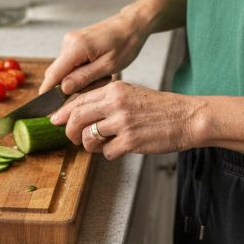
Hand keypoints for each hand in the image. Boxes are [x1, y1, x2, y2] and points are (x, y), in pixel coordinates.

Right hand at [40, 12, 148, 93]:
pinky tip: (98, 71)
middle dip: (69, 88)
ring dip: (77, 80)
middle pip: (56, 74)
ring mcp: (69, 42)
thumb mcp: (108, 66)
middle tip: (93, 88)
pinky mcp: (74, 43)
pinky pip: (70, 64)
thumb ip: (84, 78)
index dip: (48, 94)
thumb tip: (63, 89)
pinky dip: (80, 72)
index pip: (53, 75)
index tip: (49, 110)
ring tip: (101, 77)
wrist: (131, 25)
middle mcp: (68, 42)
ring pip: (64, 71)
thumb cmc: (126, 43)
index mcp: (76, 47)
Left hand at [49, 81, 201, 158]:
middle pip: (77, 118)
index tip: (55, 120)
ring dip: (90, 145)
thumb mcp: (133, 94)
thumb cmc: (163, 108)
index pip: (79, 100)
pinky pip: (106, 152)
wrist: (188, 117)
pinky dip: (109, 153)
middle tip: (72, 138)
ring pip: (88, 137)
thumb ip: (109, 100)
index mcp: (115, 89)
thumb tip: (83, 113)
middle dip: (69, 131)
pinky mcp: (130, 141)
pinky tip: (120, 149)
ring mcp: (122, 123)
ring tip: (100, 145)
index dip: (63, 112)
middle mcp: (116, 103)